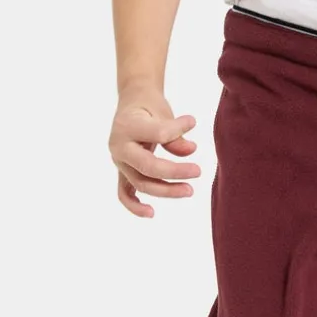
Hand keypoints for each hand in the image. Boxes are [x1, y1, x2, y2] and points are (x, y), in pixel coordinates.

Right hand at [109, 85, 201, 217]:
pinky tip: (151, 213)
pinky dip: (135, 206)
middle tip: (198, 171)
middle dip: (174, 172)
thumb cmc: (149, 106)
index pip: (157, 134)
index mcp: (127, 126)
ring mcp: (119, 162)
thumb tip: (191, 151)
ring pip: (140, 182)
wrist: (131, 103)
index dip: (177, 129)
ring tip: (190, 190)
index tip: (191, 121)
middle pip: (147, 166)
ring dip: (165, 190)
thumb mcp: (162, 111)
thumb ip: (175, 132)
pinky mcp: (122, 172)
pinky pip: (125, 193)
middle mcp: (119, 146)